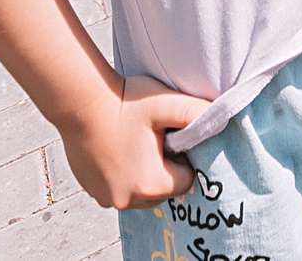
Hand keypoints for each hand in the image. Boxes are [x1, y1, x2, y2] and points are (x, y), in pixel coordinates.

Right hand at [59, 75, 209, 209]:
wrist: (80, 102)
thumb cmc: (124, 101)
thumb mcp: (167, 103)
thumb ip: (198, 113)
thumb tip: (221, 119)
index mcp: (151, 184)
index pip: (186, 181)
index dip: (184, 159)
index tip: (171, 139)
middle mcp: (127, 200)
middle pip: (164, 191)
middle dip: (165, 168)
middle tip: (154, 139)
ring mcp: (107, 198)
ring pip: (141, 192)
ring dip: (144, 173)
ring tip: (135, 143)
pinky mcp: (92, 192)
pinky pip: (119, 190)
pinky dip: (123, 175)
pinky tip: (119, 149)